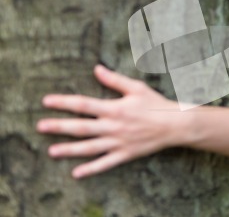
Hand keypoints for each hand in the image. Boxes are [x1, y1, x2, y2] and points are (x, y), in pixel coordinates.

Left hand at [37, 65, 187, 178]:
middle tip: (40, 127)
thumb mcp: (136, 88)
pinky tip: (76, 173)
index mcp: (115, 108)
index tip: (46, 101)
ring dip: (69, 150)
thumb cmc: (156, 104)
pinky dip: (91, 169)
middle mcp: (113, 126)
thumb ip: (114, 80)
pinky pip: (105, 163)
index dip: (64, 102)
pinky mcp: (125, 154)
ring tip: (51, 151)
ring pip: (89, 147)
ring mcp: (118, 142)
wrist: (174, 124)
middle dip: (59, 127)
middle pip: (81, 127)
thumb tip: (97, 69)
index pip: (84, 104)